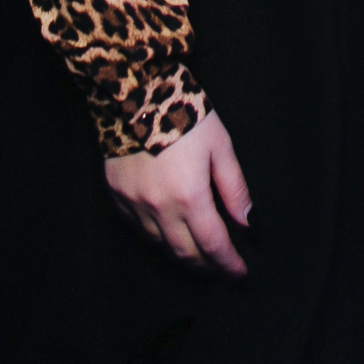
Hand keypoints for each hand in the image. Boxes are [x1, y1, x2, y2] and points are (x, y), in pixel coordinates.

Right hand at [104, 110, 250, 276]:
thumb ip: (234, 187)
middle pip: (185, 252)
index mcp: (189, 196)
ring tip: (198, 248)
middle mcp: (159, 208)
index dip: (228, 262)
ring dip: (182, 250)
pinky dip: (157, 233)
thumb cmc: (186, 113)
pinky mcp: (116, 195)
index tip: (239, 272)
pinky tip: (168, 226)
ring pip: (160, 244)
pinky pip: (139, 226)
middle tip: (220, 265)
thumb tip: (247, 222)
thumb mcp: (220, 144)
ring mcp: (134, 203)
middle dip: (206, 264)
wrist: (136, 91)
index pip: (213, 244)